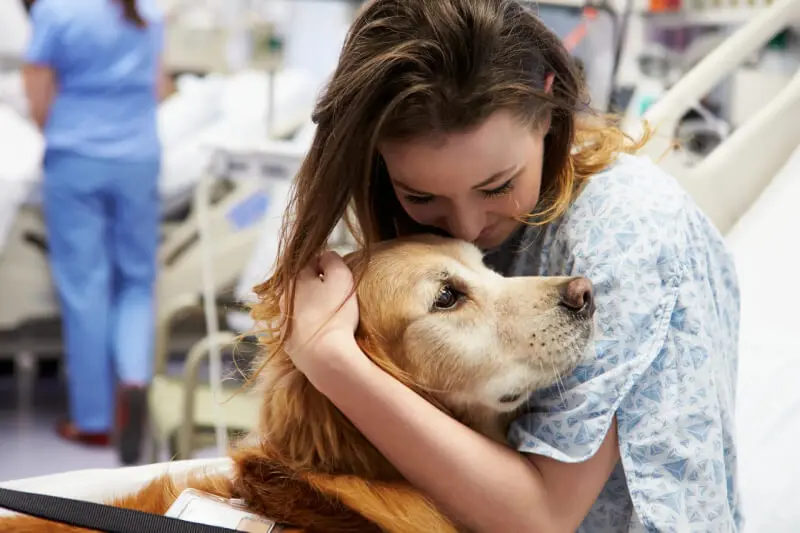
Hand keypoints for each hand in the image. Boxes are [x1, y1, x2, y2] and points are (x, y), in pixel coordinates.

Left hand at [281, 250, 359, 377]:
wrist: (324, 357)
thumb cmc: (335, 314)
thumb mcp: (341, 277)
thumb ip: (333, 260)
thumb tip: (326, 256)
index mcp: (295, 279)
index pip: (310, 261)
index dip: (326, 265)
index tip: (339, 275)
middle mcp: (284, 298)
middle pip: (302, 285)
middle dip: (317, 287)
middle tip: (337, 295)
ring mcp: (283, 322)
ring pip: (299, 307)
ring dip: (312, 308)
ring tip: (331, 316)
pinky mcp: (288, 343)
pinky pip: (300, 329)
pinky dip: (309, 328)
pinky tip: (324, 334)